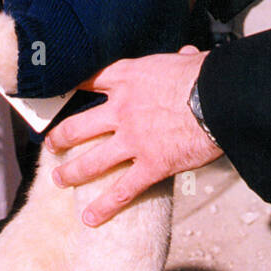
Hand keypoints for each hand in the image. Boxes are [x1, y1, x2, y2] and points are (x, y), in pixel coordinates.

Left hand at [46, 48, 221, 225]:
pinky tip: (89, 217)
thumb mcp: (186, 60)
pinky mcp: (151, 165)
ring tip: (58, 179)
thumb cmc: (207, 75)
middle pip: (80, 125)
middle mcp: (123, 109)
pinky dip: (104, 206)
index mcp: (129, 78)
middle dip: (61, 137)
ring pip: (92, 161)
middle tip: (50, 144)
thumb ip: (179, 59)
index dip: (72, 86)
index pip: (91, 80)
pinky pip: (122, 190)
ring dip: (72, 172)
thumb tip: (187, 52)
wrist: (220, 99)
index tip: (60, 92)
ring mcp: (133, 140)